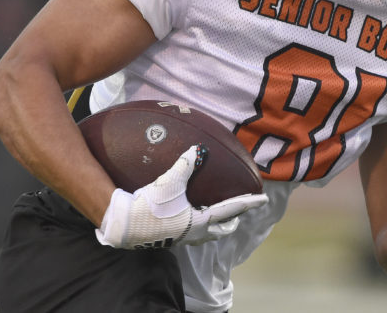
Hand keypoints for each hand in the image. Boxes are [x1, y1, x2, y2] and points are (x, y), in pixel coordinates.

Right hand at [96, 145, 268, 248]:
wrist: (122, 226)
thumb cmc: (148, 205)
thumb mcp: (169, 182)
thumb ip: (186, 164)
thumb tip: (199, 148)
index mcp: (200, 221)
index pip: (231, 210)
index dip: (249, 203)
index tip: (264, 200)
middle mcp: (194, 233)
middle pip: (222, 229)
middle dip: (233, 220)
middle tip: (240, 211)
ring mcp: (181, 239)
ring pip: (207, 234)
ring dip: (216, 225)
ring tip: (217, 215)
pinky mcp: (168, 239)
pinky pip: (190, 233)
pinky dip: (198, 224)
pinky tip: (189, 215)